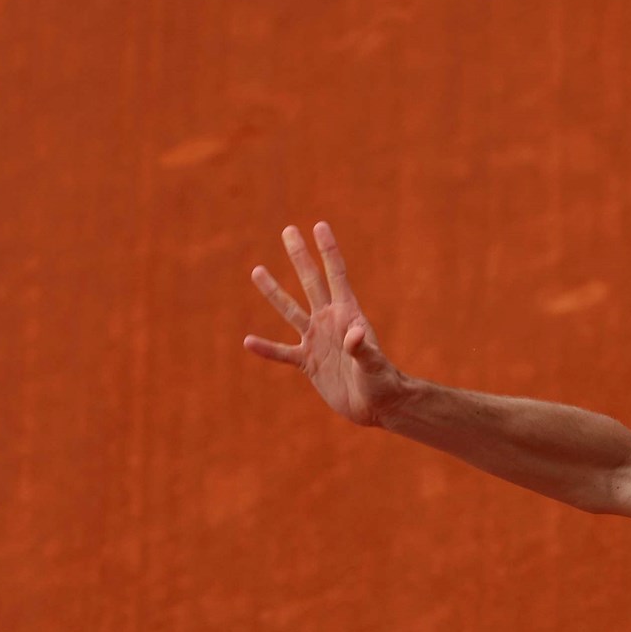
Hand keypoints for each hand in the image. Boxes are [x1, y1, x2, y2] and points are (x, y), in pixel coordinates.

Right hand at [243, 221, 403, 425]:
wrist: (377, 405)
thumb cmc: (382, 381)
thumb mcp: (373, 364)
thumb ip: (363, 349)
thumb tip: (353, 335)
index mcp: (348, 315)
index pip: (336, 276)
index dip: (328, 251)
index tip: (319, 226)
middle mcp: (329, 322)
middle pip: (311, 282)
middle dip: (300, 257)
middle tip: (288, 230)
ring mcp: (317, 340)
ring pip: (290, 311)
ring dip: (274, 292)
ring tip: (257, 270)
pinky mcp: (308, 362)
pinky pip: (282, 352)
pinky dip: (266, 349)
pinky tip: (248, 341)